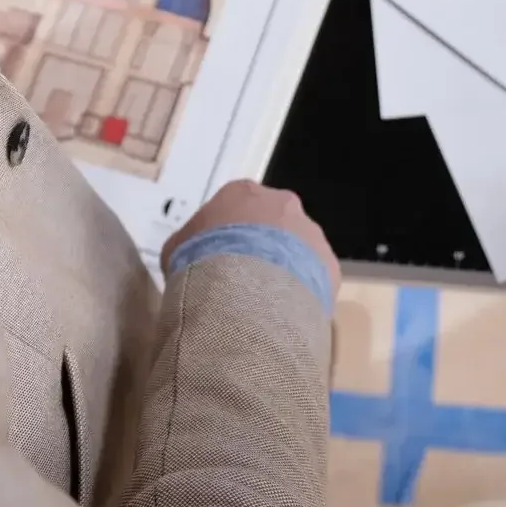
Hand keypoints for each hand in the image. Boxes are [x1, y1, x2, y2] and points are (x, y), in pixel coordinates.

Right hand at [161, 181, 339, 295]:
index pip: (236, 206)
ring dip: (284, 271)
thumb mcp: (176, 251)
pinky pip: (314, 279)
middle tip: (244, 280)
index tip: (221, 258)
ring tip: (263, 304)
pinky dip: (301, 293)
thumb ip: (187, 246)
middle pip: (272, 224)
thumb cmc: (203, 262)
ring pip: (298, 251)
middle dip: (261, 249)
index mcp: (242, 193)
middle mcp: (282, 204)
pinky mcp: (329, 265)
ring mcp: (310, 233)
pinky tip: (283, 314)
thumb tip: (190, 257)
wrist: (244, 290)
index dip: (227, 234)